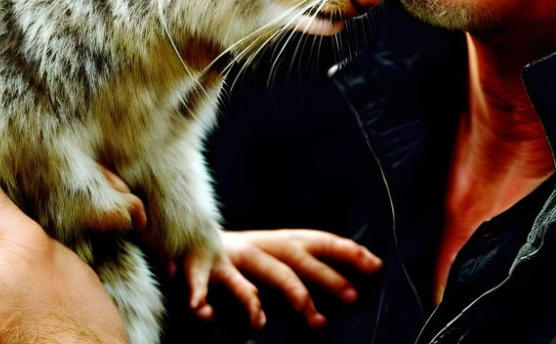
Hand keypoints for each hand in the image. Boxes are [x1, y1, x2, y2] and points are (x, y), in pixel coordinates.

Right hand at [185, 229, 382, 329]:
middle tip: (352, 296)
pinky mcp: (200, 268)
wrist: (179, 235)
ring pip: (260, 271)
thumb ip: (298, 270)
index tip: (375, 263)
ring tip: (305, 321)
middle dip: (324, 276)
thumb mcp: (269, 258)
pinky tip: (209, 314)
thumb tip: (345, 287)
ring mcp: (230, 256)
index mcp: (275, 241)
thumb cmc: (232, 257)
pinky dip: (206, 299)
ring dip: (286, 293)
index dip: (345, 250)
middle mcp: (257, 245)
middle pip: (295, 257)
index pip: (316, 240)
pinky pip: (206, 284)